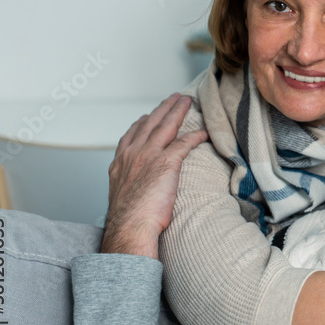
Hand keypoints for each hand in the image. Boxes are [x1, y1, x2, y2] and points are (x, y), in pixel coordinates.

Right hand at [102, 94, 207, 258]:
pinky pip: (185, 143)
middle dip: (163, 109)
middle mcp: (132, 154)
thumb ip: (129, 185)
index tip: (148, 116)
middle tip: (173, 98)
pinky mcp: (166, 163)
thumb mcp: (122, 196)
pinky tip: (204, 132)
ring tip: (186, 101)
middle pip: (150, 123)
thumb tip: (137, 188)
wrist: (129, 226)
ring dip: (178, 111)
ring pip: (166, 126)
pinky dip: (195, 136)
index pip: (131, 135)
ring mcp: (149, 156)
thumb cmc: (127, 219)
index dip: (142, 123)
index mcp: (120, 162)